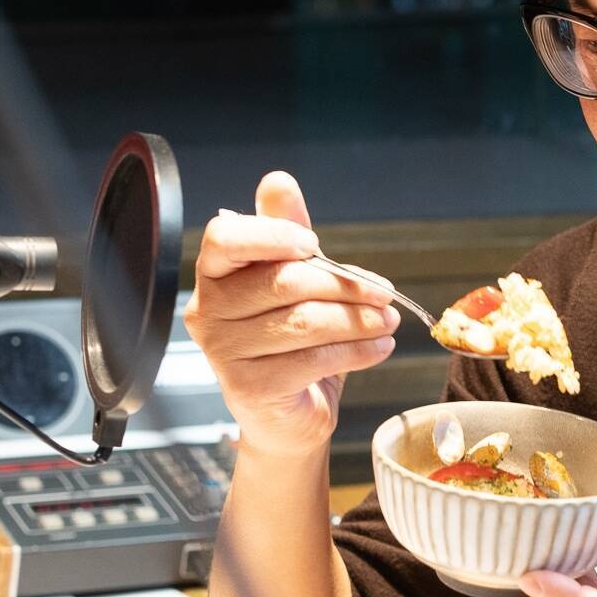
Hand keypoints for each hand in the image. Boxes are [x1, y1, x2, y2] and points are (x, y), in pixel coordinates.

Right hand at [183, 172, 399, 459]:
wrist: (288, 414)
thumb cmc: (291, 340)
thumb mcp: (295, 278)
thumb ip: (287, 232)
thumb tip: (277, 181)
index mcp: (214, 274)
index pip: (225, 238)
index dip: (272, 235)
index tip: (314, 244)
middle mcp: (208, 311)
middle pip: (284, 282)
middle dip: (346, 286)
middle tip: (385, 293)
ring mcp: (224, 353)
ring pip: (305, 321)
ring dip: (360, 320)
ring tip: (388, 321)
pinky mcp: (249, 388)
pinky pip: (314, 359)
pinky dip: (358, 351)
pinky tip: (379, 347)